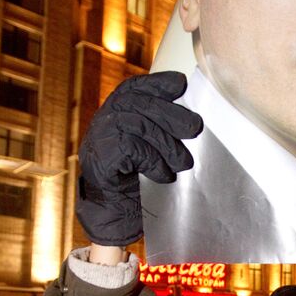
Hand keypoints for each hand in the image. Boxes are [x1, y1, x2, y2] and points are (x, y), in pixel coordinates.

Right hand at [76, 72, 202, 245]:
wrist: (114, 212)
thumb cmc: (137, 178)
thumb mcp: (150, 147)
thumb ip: (162, 128)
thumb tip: (194, 118)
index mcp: (116, 113)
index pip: (134, 88)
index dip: (157, 83)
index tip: (181, 84)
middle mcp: (105, 121)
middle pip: (141, 105)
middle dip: (173, 114)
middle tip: (195, 128)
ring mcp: (99, 137)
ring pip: (140, 126)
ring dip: (168, 145)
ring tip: (184, 162)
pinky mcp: (100, 157)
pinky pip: (133, 149)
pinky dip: (154, 162)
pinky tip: (164, 175)